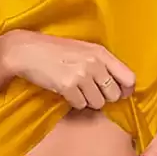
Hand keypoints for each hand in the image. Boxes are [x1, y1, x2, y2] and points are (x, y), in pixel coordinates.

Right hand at [1, 29, 135, 109]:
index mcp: (101, 52)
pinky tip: (66, 91)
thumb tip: (122, 87)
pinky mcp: (67, 86)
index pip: (129, 77)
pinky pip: (81, 105)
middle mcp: (95, 63)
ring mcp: (81, 75)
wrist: (27, 50)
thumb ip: (103, 64)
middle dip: (103, 96)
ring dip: (88, 100)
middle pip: (114, 94)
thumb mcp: (84, 50)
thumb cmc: (56, 50)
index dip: (126, 90)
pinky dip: (74, 102)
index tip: (119, 93)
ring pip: (98, 103)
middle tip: (90, 91)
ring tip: (76, 89)